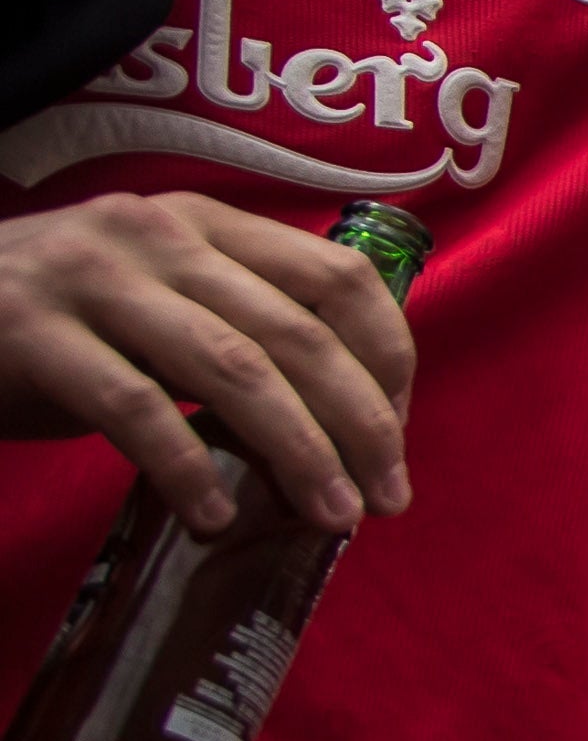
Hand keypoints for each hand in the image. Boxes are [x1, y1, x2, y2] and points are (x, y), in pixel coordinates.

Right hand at [0, 190, 418, 533]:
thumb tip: (348, 425)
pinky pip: (134, 409)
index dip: (387, 357)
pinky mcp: (35, 336)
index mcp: (205, 222)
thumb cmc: (61, 319)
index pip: (339, 276)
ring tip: (331, 515)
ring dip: (298, 452)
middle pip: (297, 333)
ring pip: (233, 369)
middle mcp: (157, 236)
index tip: (399, 431)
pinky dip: (186, 469)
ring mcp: (92, 280)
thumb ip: (240, 331)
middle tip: (388, 496)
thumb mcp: (160, 298)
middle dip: (359, 423)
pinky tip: (215, 518)